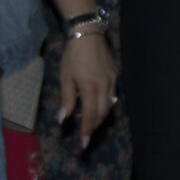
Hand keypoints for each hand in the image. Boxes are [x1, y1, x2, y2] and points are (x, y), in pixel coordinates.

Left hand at [58, 32, 116, 148]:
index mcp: (90, 87)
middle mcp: (105, 86)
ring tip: (91, 124)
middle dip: (94, 127)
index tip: (83, 144)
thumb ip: (67, 99)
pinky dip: (106, 105)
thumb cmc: (73, 56)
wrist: (88, 35)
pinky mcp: (116, 75)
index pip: (90, 114)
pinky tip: (100, 106)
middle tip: (86, 137)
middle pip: (102, 113)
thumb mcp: (65, 77)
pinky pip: (113, 95)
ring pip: (110, 105)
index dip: (86, 130)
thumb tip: (63, 119)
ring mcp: (113, 80)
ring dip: (101, 117)